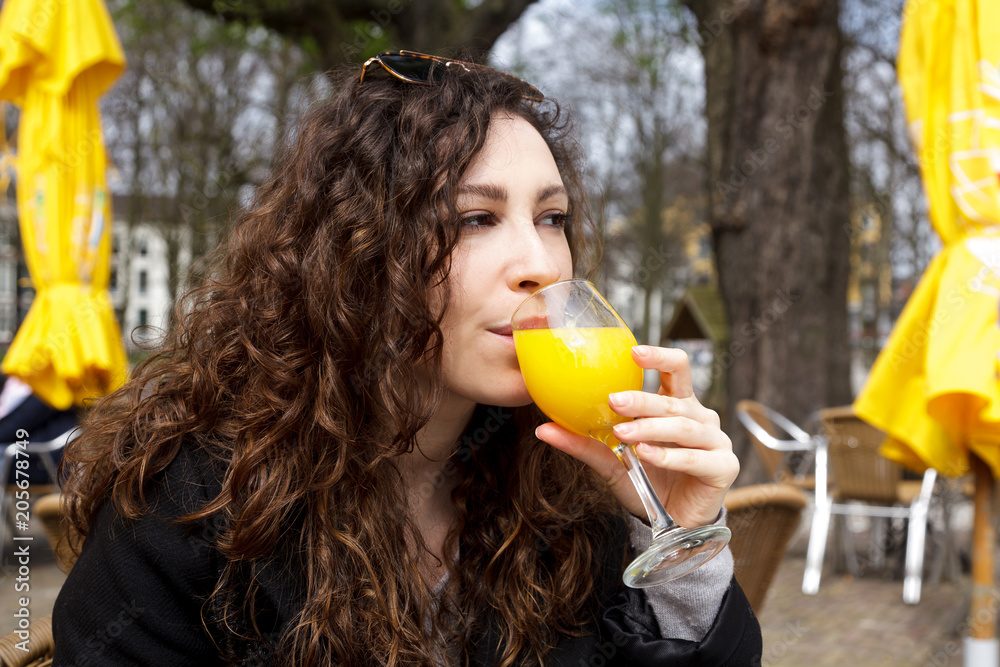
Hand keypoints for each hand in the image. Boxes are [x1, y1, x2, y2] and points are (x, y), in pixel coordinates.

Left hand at [535, 345, 738, 527]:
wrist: (674, 525)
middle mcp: (701, 417)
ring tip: (624, 434)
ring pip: (684, 426)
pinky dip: (670, 455)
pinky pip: (695, 457)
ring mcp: (716, 440)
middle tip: (614, 400)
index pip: (677, 369)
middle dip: (642, 399)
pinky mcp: (724, 466)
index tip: (634, 351)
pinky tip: (647, 455)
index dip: (660, 356)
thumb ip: (585, 444)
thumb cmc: (648, 484)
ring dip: (651, 428)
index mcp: (678, 405)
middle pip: (673, 400)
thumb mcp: (612, 462)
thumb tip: (543, 429)